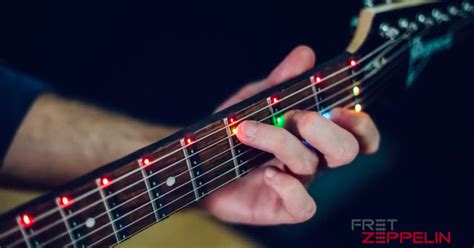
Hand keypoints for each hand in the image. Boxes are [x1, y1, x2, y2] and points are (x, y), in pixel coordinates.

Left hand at [200, 46, 379, 224]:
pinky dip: (290, 188)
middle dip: (326, 131)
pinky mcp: (281, 208)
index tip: (338, 108)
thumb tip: (305, 54)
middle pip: (346, 150)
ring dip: (280, 142)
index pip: (357, 133)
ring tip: (247, 130)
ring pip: (311, 166)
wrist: (198, 164)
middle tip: (298, 117)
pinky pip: (303, 206)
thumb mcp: (253, 101)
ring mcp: (298, 184)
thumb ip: (280, 82)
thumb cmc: (232, 132)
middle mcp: (313, 159)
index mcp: (313, 134)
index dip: (361, 124)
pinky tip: (267, 173)